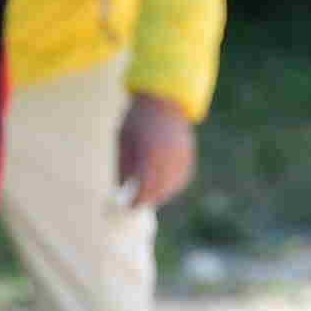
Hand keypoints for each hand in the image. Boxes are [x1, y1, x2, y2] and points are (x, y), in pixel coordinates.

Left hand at [115, 90, 198, 212]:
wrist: (164, 101)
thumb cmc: (137, 120)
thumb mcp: (123, 140)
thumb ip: (124, 166)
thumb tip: (122, 190)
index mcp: (149, 155)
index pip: (144, 189)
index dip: (135, 202)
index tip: (127, 209)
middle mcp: (168, 160)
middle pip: (158, 192)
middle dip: (146, 200)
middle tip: (134, 204)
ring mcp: (181, 160)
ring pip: (170, 188)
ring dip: (158, 194)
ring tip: (145, 193)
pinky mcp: (188, 159)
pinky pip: (179, 180)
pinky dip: (169, 185)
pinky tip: (159, 182)